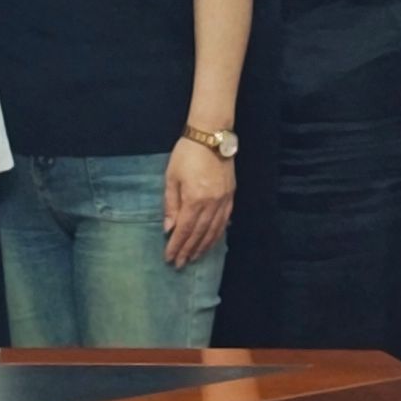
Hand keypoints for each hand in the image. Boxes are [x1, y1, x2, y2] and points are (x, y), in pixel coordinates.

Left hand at [162, 138, 235, 269]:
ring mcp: (224, 201)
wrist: (211, 136)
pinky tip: (211, 241)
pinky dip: (217, 234)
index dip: (177, 246)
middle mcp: (212, 204)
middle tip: (180, 263)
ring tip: (195, 257)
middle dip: (189, 250)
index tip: (170, 258)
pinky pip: (224, 221)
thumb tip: (169, 228)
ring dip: (203, 246)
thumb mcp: (171, 177)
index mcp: (195, 199)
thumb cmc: (186, 154)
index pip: (185, 230)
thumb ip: (170, 204)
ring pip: (214, 231)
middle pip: (199, 234)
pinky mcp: (230, 196)